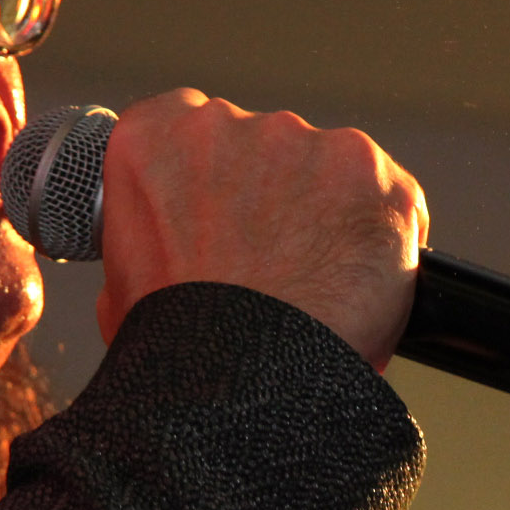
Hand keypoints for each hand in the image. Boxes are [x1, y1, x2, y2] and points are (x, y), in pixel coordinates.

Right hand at [95, 90, 427, 369]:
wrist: (247, 386)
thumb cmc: (182, 350)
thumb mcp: (124, 287)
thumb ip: (145, 237)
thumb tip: (166, 251)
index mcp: (152, 140)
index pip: (187, 125)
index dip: (212, 177)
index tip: (222, 215)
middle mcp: (226, 124)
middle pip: (263, 149)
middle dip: (272, 198)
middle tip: (270, 267)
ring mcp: (303, 141)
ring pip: (326, 171)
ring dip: (326, 215)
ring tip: (314, 285)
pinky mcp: (370, 170)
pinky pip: (385, 196)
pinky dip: (381, 235)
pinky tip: (359, 281)